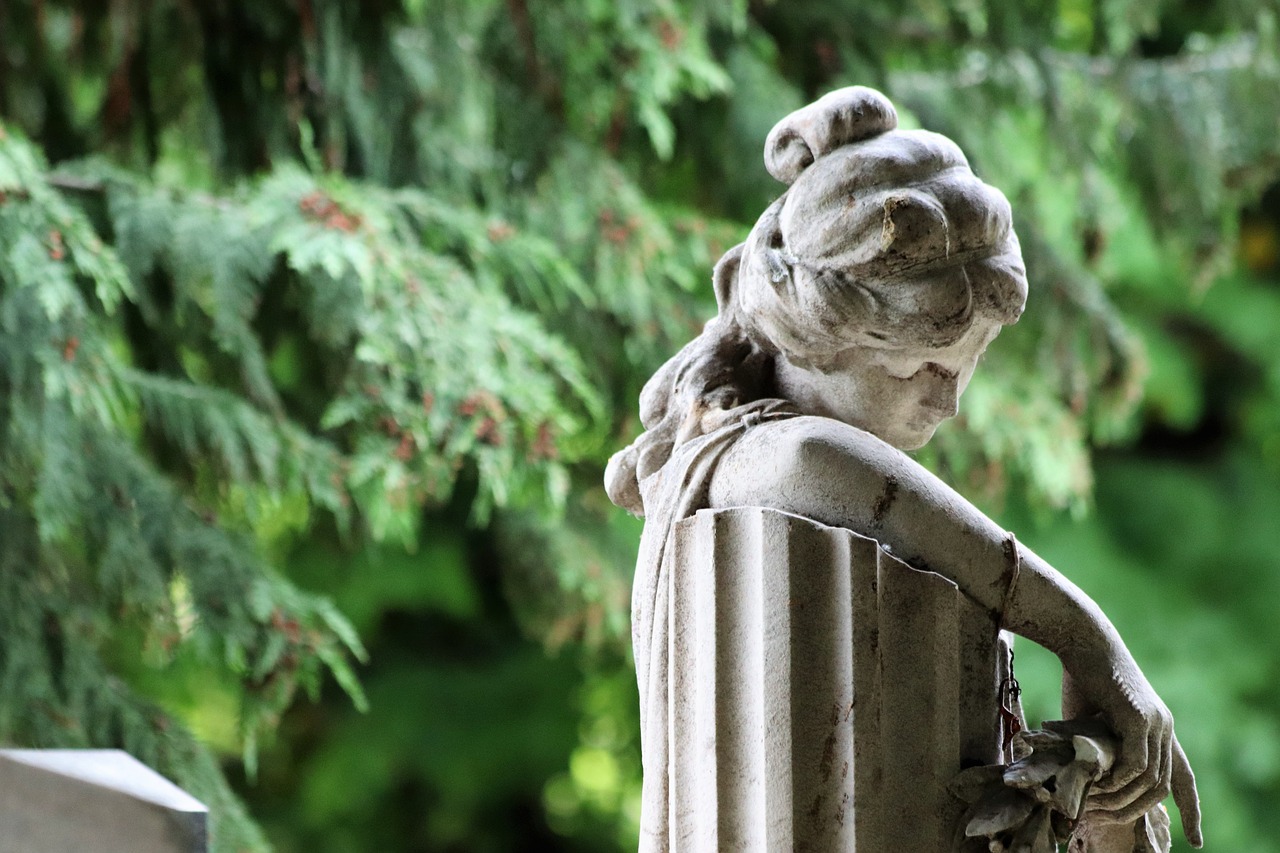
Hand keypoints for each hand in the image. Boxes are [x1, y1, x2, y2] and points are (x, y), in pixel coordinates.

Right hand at [1062, 651, 1202, 846]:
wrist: (1081, 639)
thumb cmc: (1079, 675)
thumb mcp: (1092, 721)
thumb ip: (1100, 749)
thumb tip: (1089, 784)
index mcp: (1159, 727)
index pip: (1183, 776)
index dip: (1191, 810)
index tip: (1197, 840)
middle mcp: (1165, 726)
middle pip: (1164, 787)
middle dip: (1137, 811)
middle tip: (1104, 820)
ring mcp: (1156, 722)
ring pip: (1150, 780)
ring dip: (1121, 799)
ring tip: (1092, 805)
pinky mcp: (1139, 717)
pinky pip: (1137, 764)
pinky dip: (1118, 781)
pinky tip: (1097, 784)